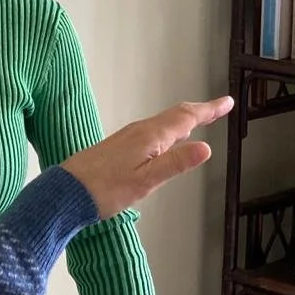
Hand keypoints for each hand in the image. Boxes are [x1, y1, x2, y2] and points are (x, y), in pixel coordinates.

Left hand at [62, 95, 233, 218]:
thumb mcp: (146, 181)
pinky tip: (167, 138)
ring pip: (163, 121)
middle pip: (175, 115)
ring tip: (200, 118)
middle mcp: (139, 131)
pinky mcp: (119, 145)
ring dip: (185, 117)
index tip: (227, 102)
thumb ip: (175, 163)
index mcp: (150, 137)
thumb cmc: (104, 190)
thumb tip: (206, 148)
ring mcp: (128, 136)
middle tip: (220, 107)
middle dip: (200, 110)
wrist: (67, 191)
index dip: (209, 110)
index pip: (186, 118)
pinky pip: (152, 129)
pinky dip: (169, 128)